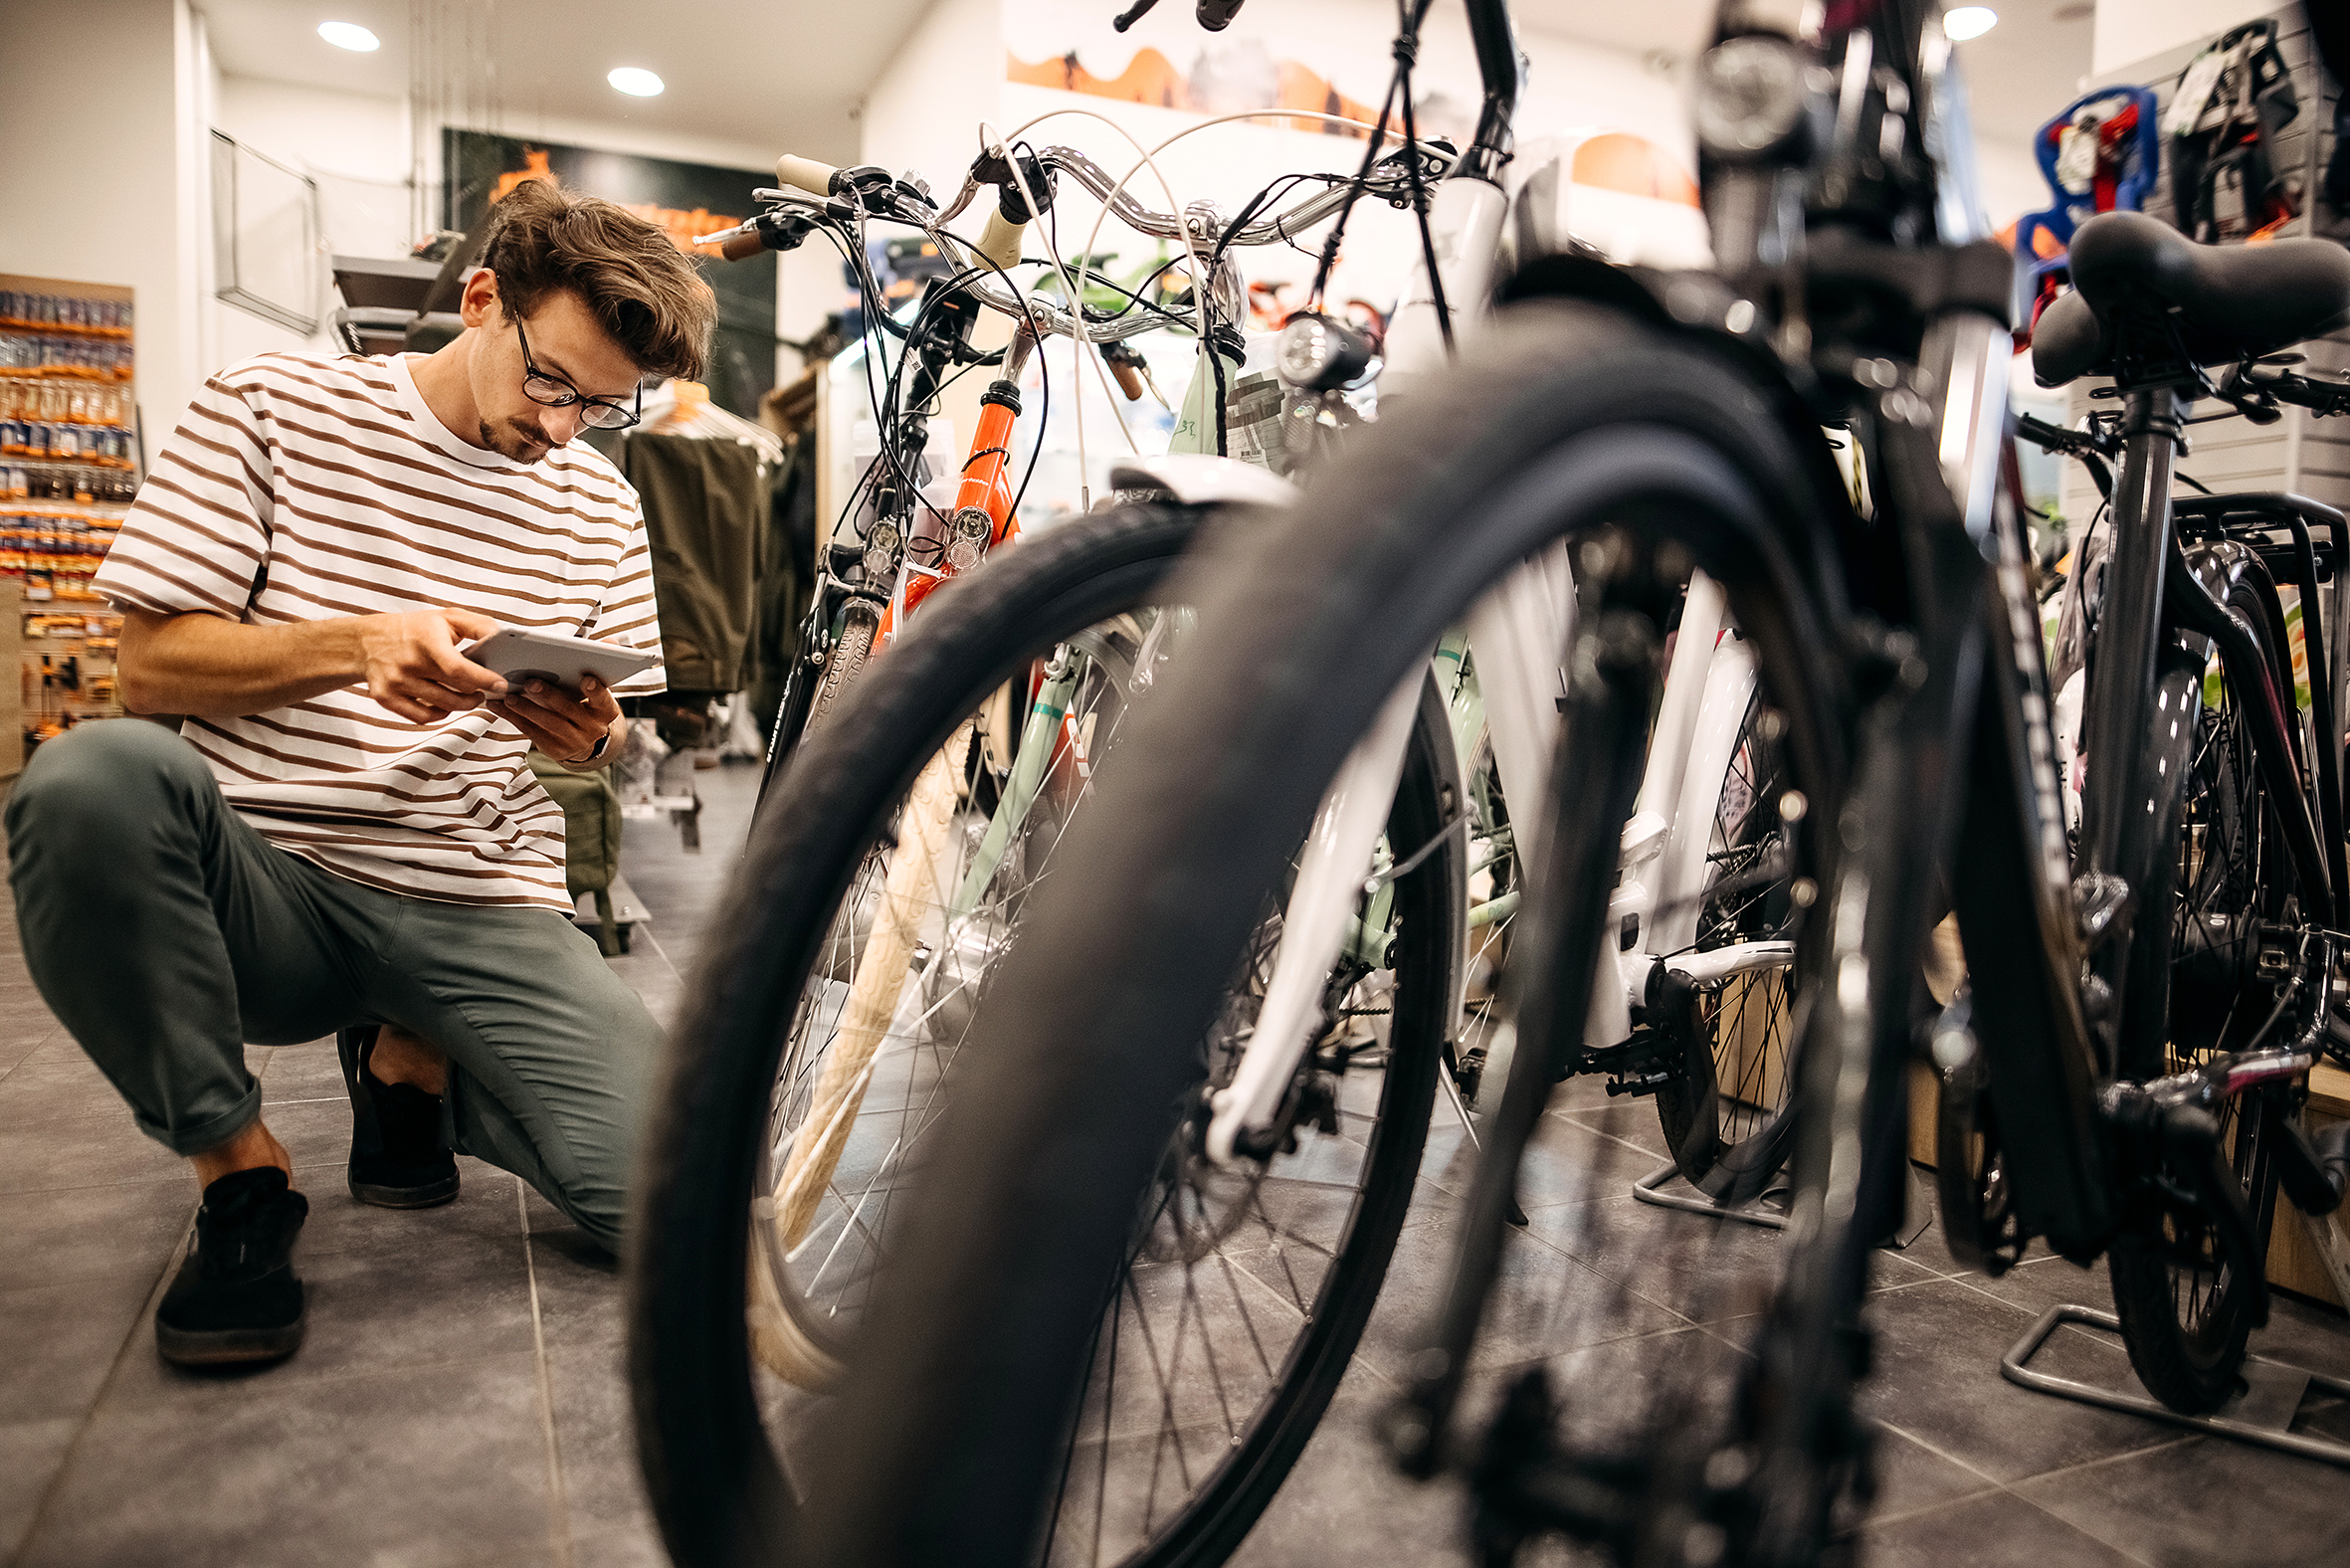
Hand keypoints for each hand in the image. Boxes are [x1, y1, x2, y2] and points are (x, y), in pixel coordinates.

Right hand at [356, 608, 508, 722]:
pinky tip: (446, 703)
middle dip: (478, 693)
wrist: (367, 640)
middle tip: (487, 688)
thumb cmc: (414, 629)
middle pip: (455, 692)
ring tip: (470, 695)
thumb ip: (479, 626)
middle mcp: (408, 663)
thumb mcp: (448, 617)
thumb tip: (502, 639)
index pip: (459, 669)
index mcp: (426, 641)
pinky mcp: (385, 698)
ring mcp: (395, 683)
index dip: (484, 680)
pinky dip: (440, 714)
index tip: (500, 684)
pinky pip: (422, 717)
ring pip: (443, 707)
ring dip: (463, 704)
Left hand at [489, 672, 623, 764]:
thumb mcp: (596, 687)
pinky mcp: (555, 750)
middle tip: (530, 682)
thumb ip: (602, 661)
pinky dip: (513, 718)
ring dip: (526, 708)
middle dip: (549, 695)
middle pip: (569, 710)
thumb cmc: (586, 704)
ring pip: (548, 723)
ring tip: (508, 695)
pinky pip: (532, 733)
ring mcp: (574, 742)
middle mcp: (593, 729)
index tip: (586, 678)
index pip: (603, 699)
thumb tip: (610, 640)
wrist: (585, 740)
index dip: (595, 690)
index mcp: (605, 711)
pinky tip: (498, 706)